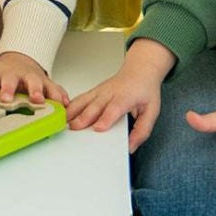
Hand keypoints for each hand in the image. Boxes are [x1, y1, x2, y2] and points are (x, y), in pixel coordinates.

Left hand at [0, 51, 67, 104]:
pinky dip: (63, 97)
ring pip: (47, 86)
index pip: (7, 81)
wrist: (20, 61)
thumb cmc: (4, 72)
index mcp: (10, 75)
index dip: (7, 89)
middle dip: (35, 91)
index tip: (6, 98)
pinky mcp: (50, 85)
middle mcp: (26, 77)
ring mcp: (40, 81)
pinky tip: (67, 104)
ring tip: (58, 104)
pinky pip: (58, 90)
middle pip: (31, 82)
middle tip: (36, 99)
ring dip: (52, 95)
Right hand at [65, 38, 175, 152]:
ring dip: (74, 111)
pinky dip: (71, 105)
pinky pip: (81, 98)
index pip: (114, 108)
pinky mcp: (95, 91)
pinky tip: (64, 113)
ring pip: (85, 100)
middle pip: (95, 105)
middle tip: (75, 129)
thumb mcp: (152, 111)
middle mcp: (111, 92)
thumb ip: (142, 130)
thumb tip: (131, 146)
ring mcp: (101, 90)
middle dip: (84, 117)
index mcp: (126, 96)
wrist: (140, 69)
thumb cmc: (145, 89)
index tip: (98, 128)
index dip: (106, 118)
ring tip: (64, 122)